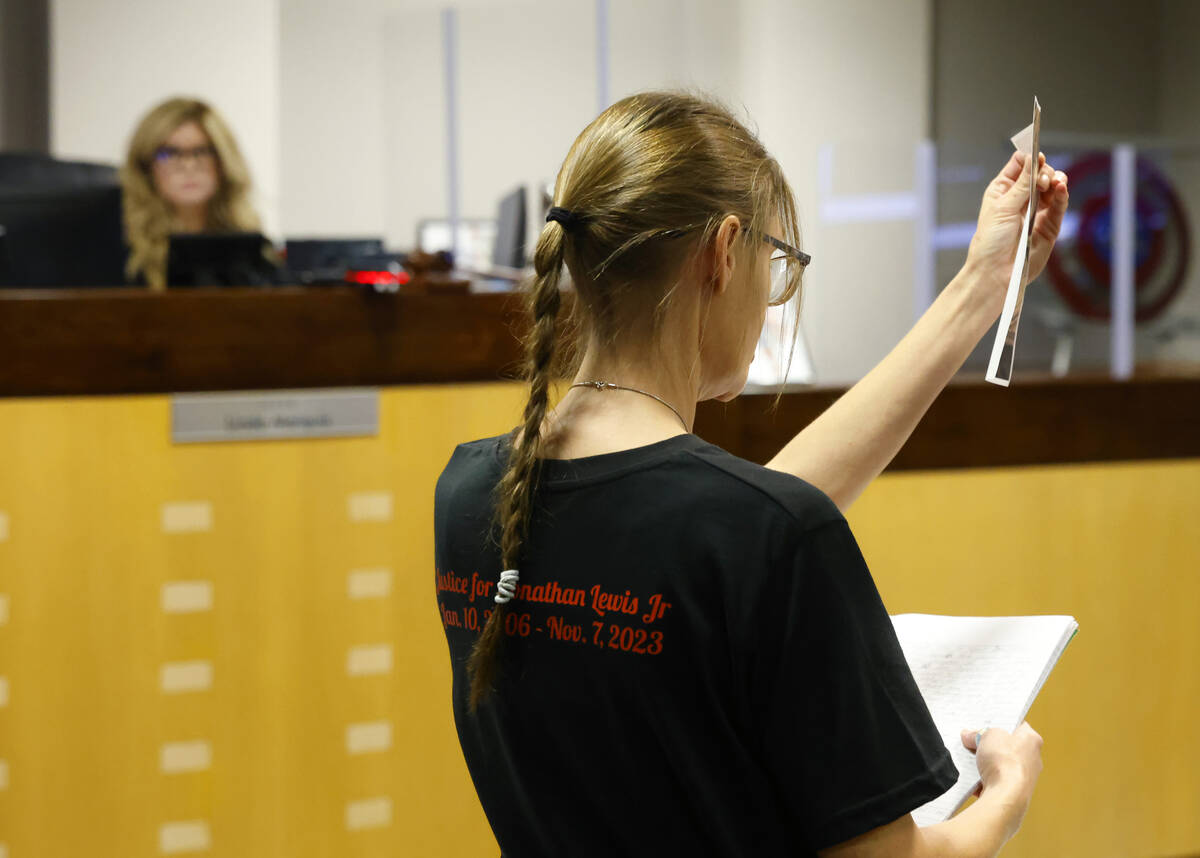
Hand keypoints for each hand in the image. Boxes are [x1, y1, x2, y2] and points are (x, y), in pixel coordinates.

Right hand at [961, 723, 1043, 832]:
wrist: (1006, 795)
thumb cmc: (1005, 761)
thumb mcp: (987, 735)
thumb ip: (978, 733)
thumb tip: (969, 736)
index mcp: (1032, 739)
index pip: (1016, 726)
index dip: (999, 725)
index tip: (985, 727)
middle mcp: (1034, 758)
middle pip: (1007, 747)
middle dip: (990, 746)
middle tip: (975, 743)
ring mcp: (1026, 777)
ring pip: (1001, 765)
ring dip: (987, 764)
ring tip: (973, 762)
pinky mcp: (1017, 792)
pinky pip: (998, 781)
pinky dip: (987, 780)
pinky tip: (977, 779)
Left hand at [964, 151, 1069, 316]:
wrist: (997, 273)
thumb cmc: (990, 243)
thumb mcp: (1002, 208)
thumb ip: (1021, 183)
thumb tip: (1032, 158)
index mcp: (1003, 191)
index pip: (1020, 165)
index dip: (1030, 159)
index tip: (1037, 157)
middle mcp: (1021, 199)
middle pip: (1040, 173)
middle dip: (1044, 172)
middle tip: (1042, 181)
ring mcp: (1036, 211)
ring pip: (1053, 188)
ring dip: (1057, 181)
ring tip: (1055, 184)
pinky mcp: (1049, 225)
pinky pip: (1059, 206)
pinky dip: (1062, 195)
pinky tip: (1062, 189)